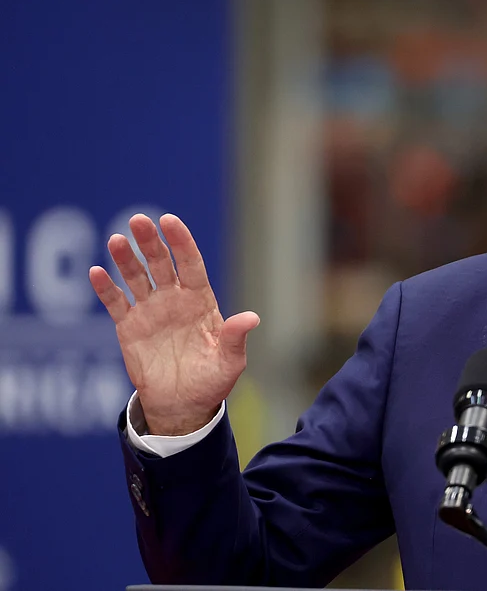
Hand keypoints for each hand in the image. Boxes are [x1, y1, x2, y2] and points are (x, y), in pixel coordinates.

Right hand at [89, 214, 258, 435]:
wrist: (183, 405)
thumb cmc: (212, 381)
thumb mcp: (229, 362)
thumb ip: (235, 338)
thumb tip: (251, 318)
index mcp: (201, 301)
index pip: (190, 264)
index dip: (181, 242)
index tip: (170, 221)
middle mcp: (174, 300)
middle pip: (161, 263)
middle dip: (150, 242)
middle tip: (138, 220)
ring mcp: (151, 311)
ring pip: (136, 277)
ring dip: (125, 259)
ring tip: (116, 240)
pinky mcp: (130, 327)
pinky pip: (116, 303)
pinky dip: (106, 288)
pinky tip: (96, 272)